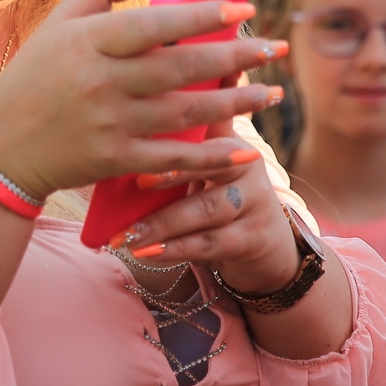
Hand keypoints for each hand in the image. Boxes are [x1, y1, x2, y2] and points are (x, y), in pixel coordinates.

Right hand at [0, 0, 285, 198]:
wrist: (0, 149)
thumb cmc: (33, 77)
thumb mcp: (59, 22)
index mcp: (87, 41)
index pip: (154, 24)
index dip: (202, 16)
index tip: (243, 9)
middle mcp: (101, 81)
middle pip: (181, 67)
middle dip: (236, 57)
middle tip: (276, 49)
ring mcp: (109, 124)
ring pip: (187, 112)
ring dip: (236, 103)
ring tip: (272, 93)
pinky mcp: (115, 161)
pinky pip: (174, 159)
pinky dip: (212, 157)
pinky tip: (247, 151)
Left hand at [111, 127, 300, 295]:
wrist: (265, 241)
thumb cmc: (216, 196)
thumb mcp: (203, 170)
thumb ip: (176, 154)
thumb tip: (121, 147)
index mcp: (230, 140)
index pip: (206, 132)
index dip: (180, 139)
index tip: (148, 144)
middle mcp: (248, 165)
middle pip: (209, 167)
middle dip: (170, 177)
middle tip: (135, 185)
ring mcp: (256, 201)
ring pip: (207, 210)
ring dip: (164, 223)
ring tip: (130, 235)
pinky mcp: (254, 237)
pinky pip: (211, 242)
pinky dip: (177, 249)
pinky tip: (148, 253)